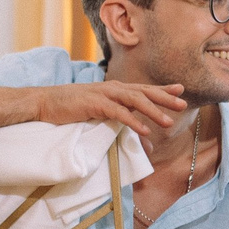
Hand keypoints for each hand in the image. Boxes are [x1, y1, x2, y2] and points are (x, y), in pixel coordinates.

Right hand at [34, 80, 186, 135]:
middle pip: (144, 91)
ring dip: (153, 111)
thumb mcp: (98, 114)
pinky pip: (118, 113)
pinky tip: (144, 130)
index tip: (181, 89)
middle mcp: (113, 88)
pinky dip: (132, 121)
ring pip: (134, 100)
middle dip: (165, 98)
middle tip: (183, 104)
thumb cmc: (71, 108)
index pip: (143, 87)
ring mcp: (104, 94)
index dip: (163, 88)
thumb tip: (142, 141)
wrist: (45, 102)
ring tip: (168, 122)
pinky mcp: (95, 104)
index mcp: (115, 89)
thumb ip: (119, 123)